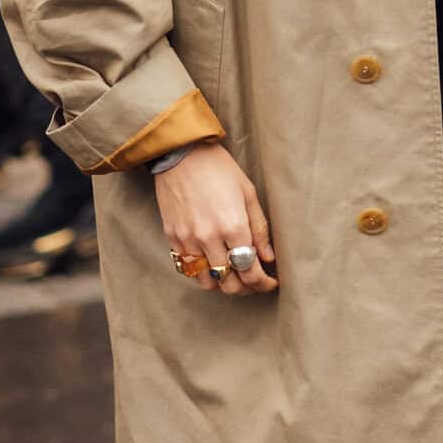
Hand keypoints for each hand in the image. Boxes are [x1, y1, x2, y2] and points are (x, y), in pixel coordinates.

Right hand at [153, 143, 277, 296]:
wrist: (181, 154)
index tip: (270, 283)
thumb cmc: (219, 169)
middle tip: (254, 282)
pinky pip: (188, 268)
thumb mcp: (248, 194)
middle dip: (246, 288)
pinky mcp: (173, 237)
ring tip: (233, 276)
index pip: (251, 270)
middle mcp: (209, 238)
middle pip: (229, 283)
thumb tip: (268, 257)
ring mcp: (188, 239)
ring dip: (223, 284)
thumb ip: (259, 229)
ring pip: (207, 282)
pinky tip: (213, 264)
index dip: (263, 283)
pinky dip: (203, 273)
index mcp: (233, 226)